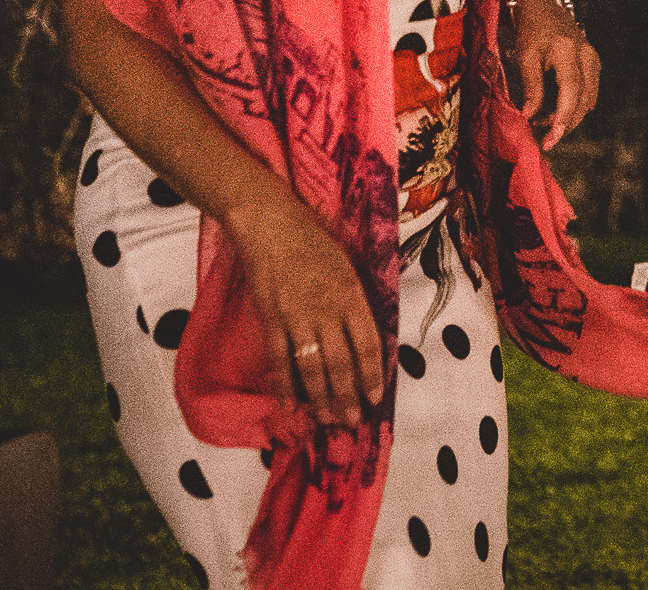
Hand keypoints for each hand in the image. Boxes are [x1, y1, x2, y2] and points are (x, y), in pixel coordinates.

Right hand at [220, 194, 382, 428]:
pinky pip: (279, 360)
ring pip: (312, 368)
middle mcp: (327, 310)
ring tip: (329, 421)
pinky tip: (291, 407)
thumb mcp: (347, 265)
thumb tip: (366, 335)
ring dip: (322, 399)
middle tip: (354, 422)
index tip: (377, 398)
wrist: (271, 226)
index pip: (368, 344)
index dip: (373, 374)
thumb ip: (356, 300)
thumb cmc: (313, 240)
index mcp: (351, 295)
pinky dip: (285, 386)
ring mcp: (297, 318)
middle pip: (341, 363)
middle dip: (349, 396)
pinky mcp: (270, 321)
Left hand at [509, 0, 600, 150]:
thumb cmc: (531, 29)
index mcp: (569, 52)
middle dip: (565, 123)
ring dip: (569, 116)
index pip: (571, 93)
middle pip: (583, 100)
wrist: (544, 5)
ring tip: (543, 121)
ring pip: (588, 99)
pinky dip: (574, 105)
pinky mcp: (592, 63)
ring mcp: (593, 59)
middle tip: (543, 136)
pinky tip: (555, 109)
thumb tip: (529, 117)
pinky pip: (588, 92)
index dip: (563, 120)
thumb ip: (531, 87)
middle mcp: (587, 56)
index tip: (551, 141)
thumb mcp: (525, 57)